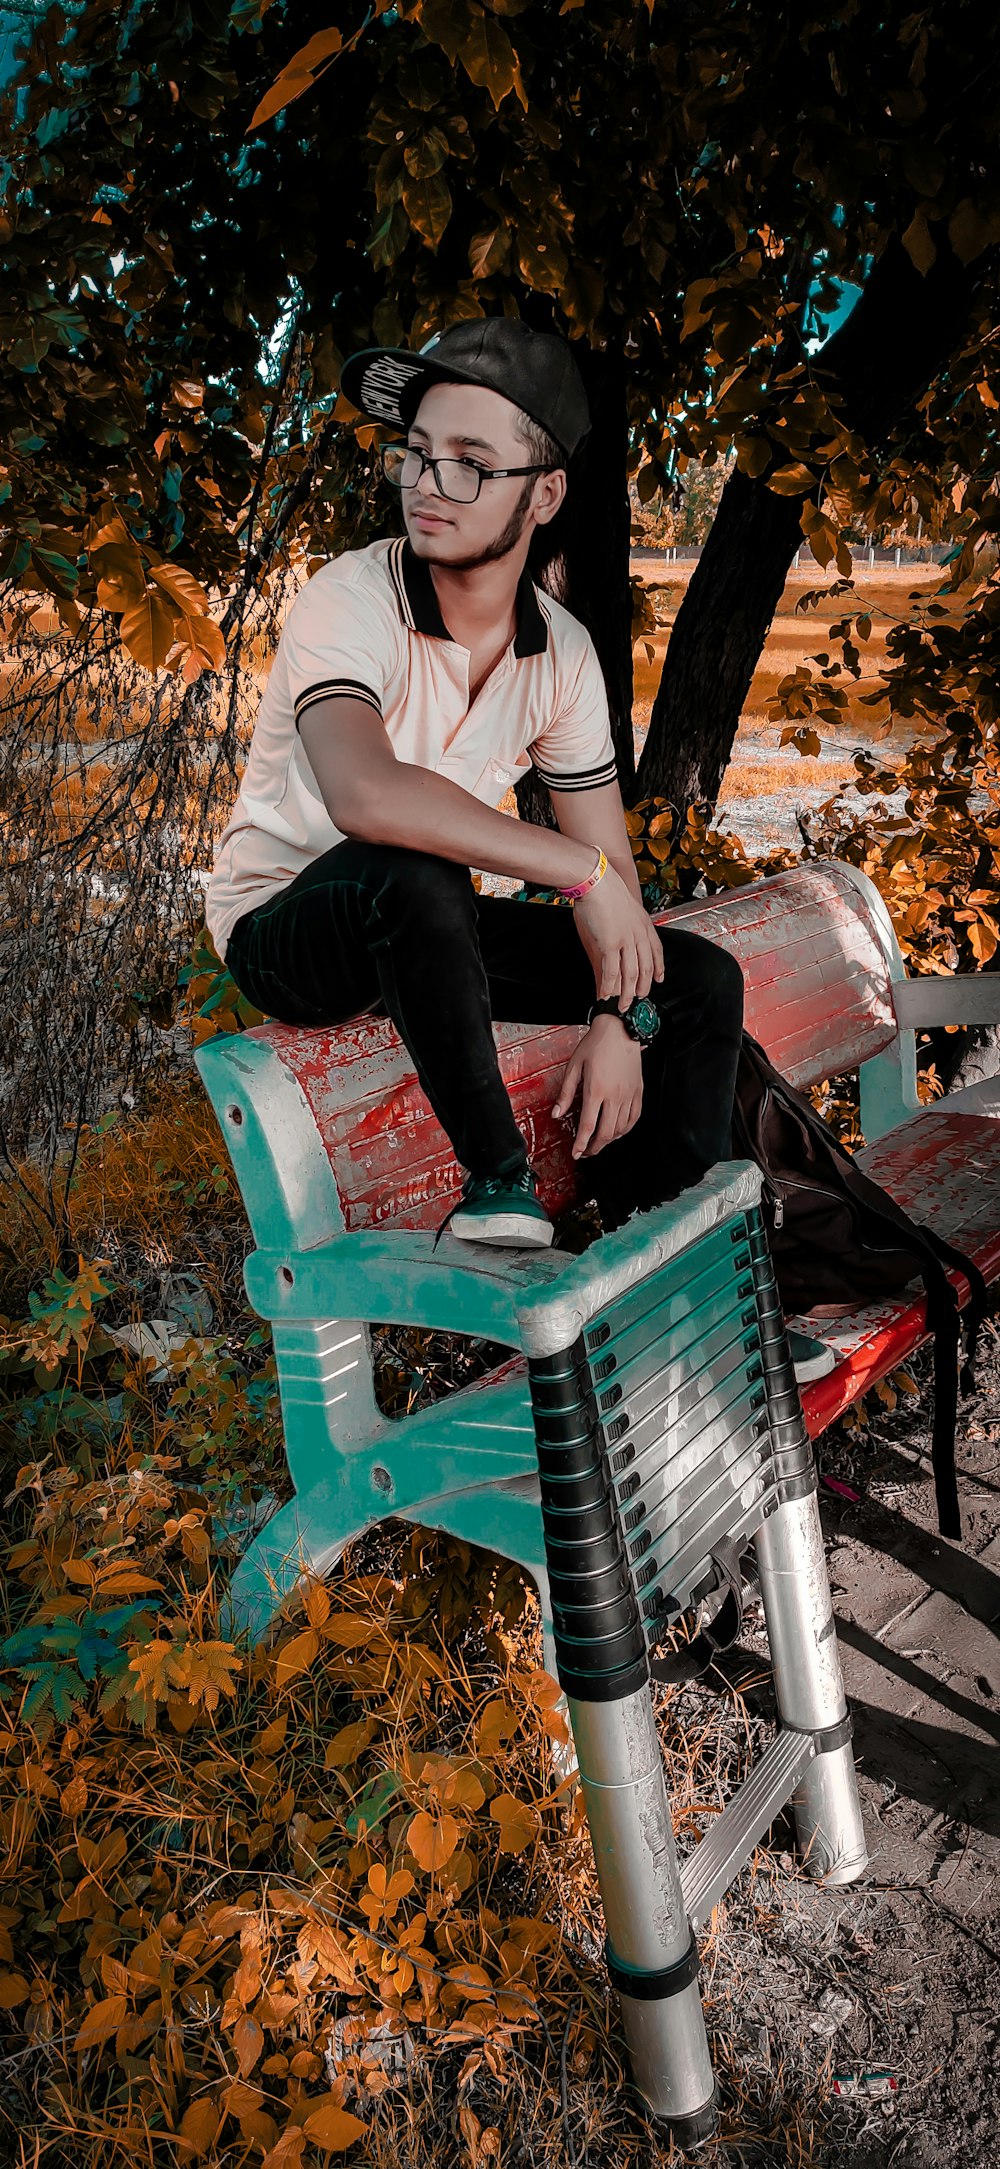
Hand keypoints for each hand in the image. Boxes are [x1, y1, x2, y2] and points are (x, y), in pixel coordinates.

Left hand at [552, 1014, 643, 1158]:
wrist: (620, 1029)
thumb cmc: (596, 1044)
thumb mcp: (574, 1067)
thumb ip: (566, 1094)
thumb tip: (557, 1114)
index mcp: (596, 1090)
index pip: (588, 1126)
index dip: (581, 1144)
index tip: (576, 1153)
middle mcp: (615, 1095)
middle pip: (606, 1133)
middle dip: (594, 1148)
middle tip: (586, 1152)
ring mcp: (629, 1095)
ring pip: (621, 1129)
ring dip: (608, 1140)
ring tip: (598, 1142)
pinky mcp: (638, 1092)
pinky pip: (634, 1118)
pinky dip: (625, 1130)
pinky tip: (617, 1131)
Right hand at [573, 863, 664, 1006]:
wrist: (597, 880)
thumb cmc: (605, 889)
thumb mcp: (624, 906)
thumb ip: (626, 922)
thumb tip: (622, 933)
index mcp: (644, 924)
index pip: (657, 951)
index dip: (659, 967)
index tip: (659, 979)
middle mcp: (639, 934)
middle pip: (646, 967)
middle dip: (643, 987)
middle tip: (639, 999)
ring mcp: (626, 940)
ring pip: (631, 974)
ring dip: (627, 993)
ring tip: (623, 1005)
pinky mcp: (610, 944)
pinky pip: (612, 971)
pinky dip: (609, 986)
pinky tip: (606, 995)